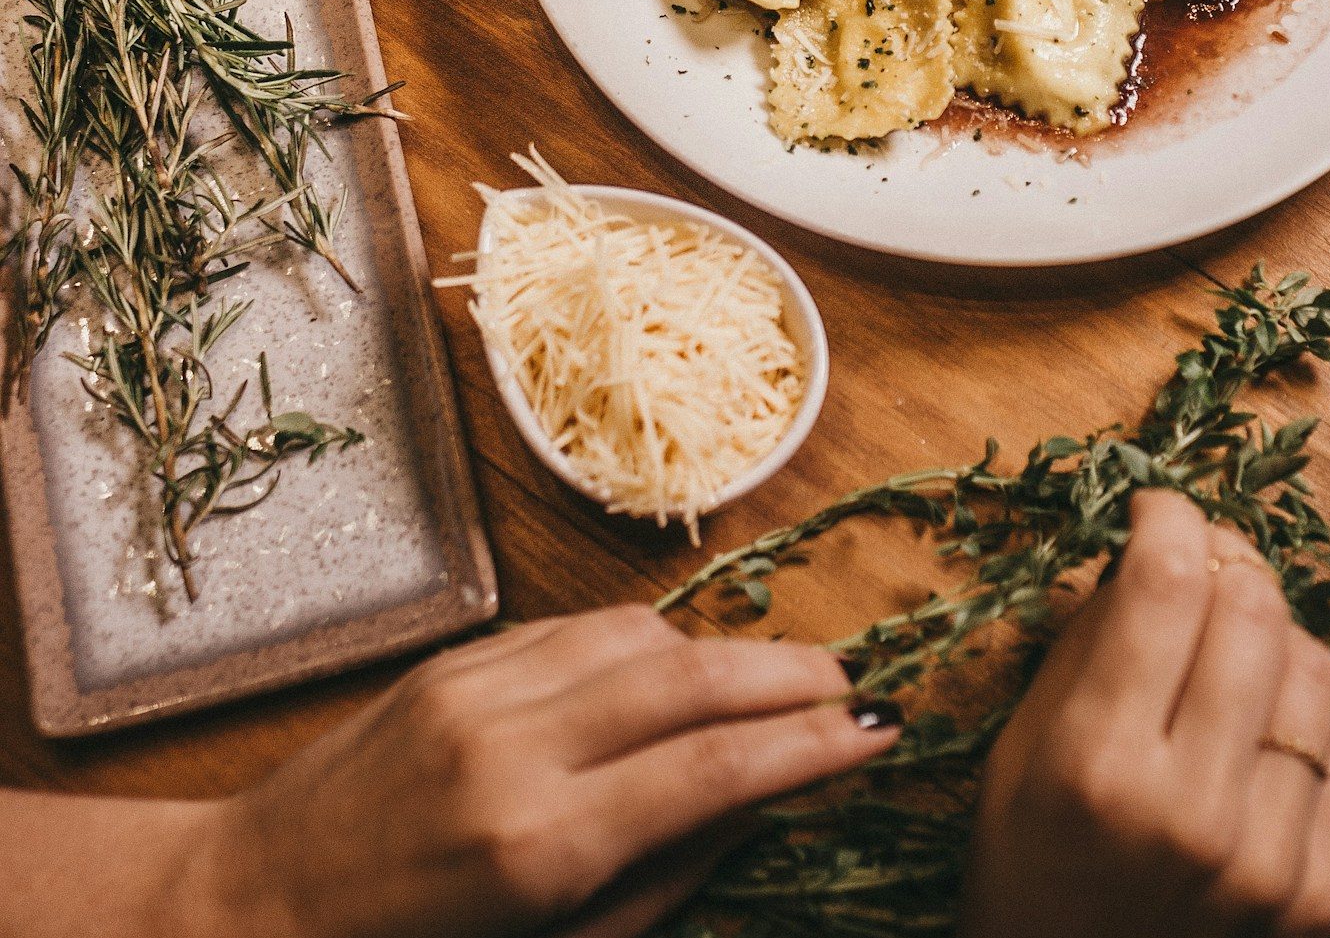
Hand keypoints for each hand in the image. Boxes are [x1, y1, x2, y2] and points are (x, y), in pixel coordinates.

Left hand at [202, 603, 898, 937]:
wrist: (246, 906)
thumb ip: (661, 882)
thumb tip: (758, 809)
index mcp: (538, 845)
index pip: (713, 769)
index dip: (812, 746)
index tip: (879, 734)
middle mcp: (515, 746)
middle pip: (694, 676)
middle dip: (792, 674)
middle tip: (854, 685)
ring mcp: (481, 687)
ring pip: (646, 633)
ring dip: (724, 651)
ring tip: (774, 683)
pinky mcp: (459, 657)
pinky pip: (585, 626)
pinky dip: (651, 640)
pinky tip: (679, 667)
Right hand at [959, 491, 1329, 937]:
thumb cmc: (1030, 861)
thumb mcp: (1021, 746)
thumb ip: (1090, 638)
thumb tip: (1156, 541)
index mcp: (1099, 764)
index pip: (1167, 583)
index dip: (1169, 516)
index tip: (1157, 507)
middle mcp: (1191, 810)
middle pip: (1253, 609)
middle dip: (1225, 558)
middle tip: (1199, 562)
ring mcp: (1266, 860)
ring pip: (1317, 664)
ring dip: (1274, 628)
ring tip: (1230, 646)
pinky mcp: (1319, 895)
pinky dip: (1311, 708)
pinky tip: (1262, 719)